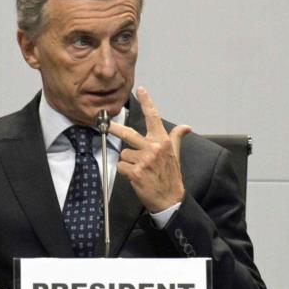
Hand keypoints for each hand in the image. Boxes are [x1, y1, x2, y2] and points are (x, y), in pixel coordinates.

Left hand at [109, 86, 191, 212]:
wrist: (170, 199)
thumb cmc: (171, 176)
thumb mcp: (175, 155)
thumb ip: (176, 138)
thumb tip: (186, 126)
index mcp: (162, 141)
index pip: (154, 117)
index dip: (147, 102)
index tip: (141, 89)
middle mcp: (153, 148)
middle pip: (128, 133)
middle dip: (113, 128)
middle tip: (102, 122)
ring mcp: (144, 160)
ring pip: (124, 153)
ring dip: (128, 161)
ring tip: (139, 170)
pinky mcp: (136, 172)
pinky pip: (121, 166)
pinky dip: (125, 172)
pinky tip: (135, 177)